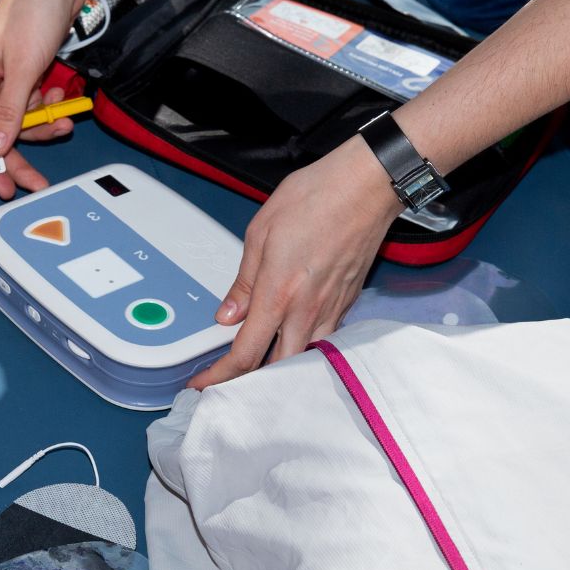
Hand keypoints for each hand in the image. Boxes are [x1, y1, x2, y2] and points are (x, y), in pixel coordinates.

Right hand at [0, 0, 85, 198]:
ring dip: (43, 124)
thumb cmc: (32, 12)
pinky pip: (34, 103)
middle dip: (22, 152)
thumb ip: (10, 111)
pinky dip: (49, 106)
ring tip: (64, 118)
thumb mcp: (23, 68)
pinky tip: (61, 96)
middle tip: (40, 180)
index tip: (6, 189)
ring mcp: (6, 79)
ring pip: (20, 121)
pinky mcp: (26, 73)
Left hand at [188, 137, 403, 388]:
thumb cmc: (316, 198)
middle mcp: (308, 310)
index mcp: (279, 294)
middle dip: (251, 383)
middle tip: (228, 384)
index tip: (201, 385)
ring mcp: (333, 308)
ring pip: (305, 358)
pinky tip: (292, 341)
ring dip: (280, 369)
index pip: (246, 354)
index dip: (220, 377)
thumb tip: (227, 316)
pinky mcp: (349, 301)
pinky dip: (305, 349)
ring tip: (258, 368)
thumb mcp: (261, 233)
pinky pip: (325, 339)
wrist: (368, 185)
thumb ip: (243, 281)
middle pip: (278, 368)